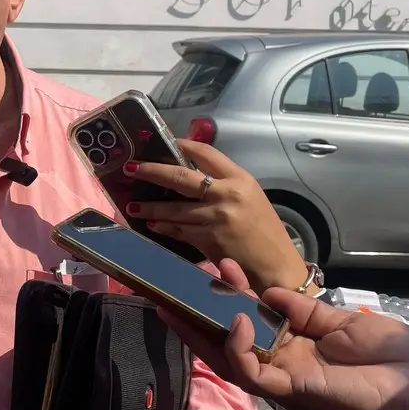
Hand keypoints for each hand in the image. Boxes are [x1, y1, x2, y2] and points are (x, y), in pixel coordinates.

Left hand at [123, 139, 305, 292]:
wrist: (276, 266)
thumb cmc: (264, 231)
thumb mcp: (250, 198)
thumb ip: (224, 185)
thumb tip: (189, 175)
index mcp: (240, 179)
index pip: (206, 152)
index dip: (181, 145)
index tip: (162, 143)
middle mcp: (228, 194)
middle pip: (182, 176)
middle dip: (153, 171)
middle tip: (132, 169)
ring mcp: (217, 217)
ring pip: (175, 209)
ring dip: (151, 208)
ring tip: (133, 206)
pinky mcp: (209, 239)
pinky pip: (179, 230)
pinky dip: (165, 227)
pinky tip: (153, 225)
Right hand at [157, 259, 408, 409]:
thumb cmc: (395, 357)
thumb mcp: (343, 321)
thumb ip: (304, 310)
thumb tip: (268, 293)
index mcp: (294, 349)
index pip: (247, 323)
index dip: (228, 296)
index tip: (219, 265)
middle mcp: (282, 367)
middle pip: (225, 342)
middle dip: (194, 315)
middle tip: (170, 284)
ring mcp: (285, 383)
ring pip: (227, 360)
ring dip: (204, 328)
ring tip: (190, 293)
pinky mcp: (294, 393)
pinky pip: (253, 374)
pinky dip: (238, 347)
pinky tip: (237, 319)